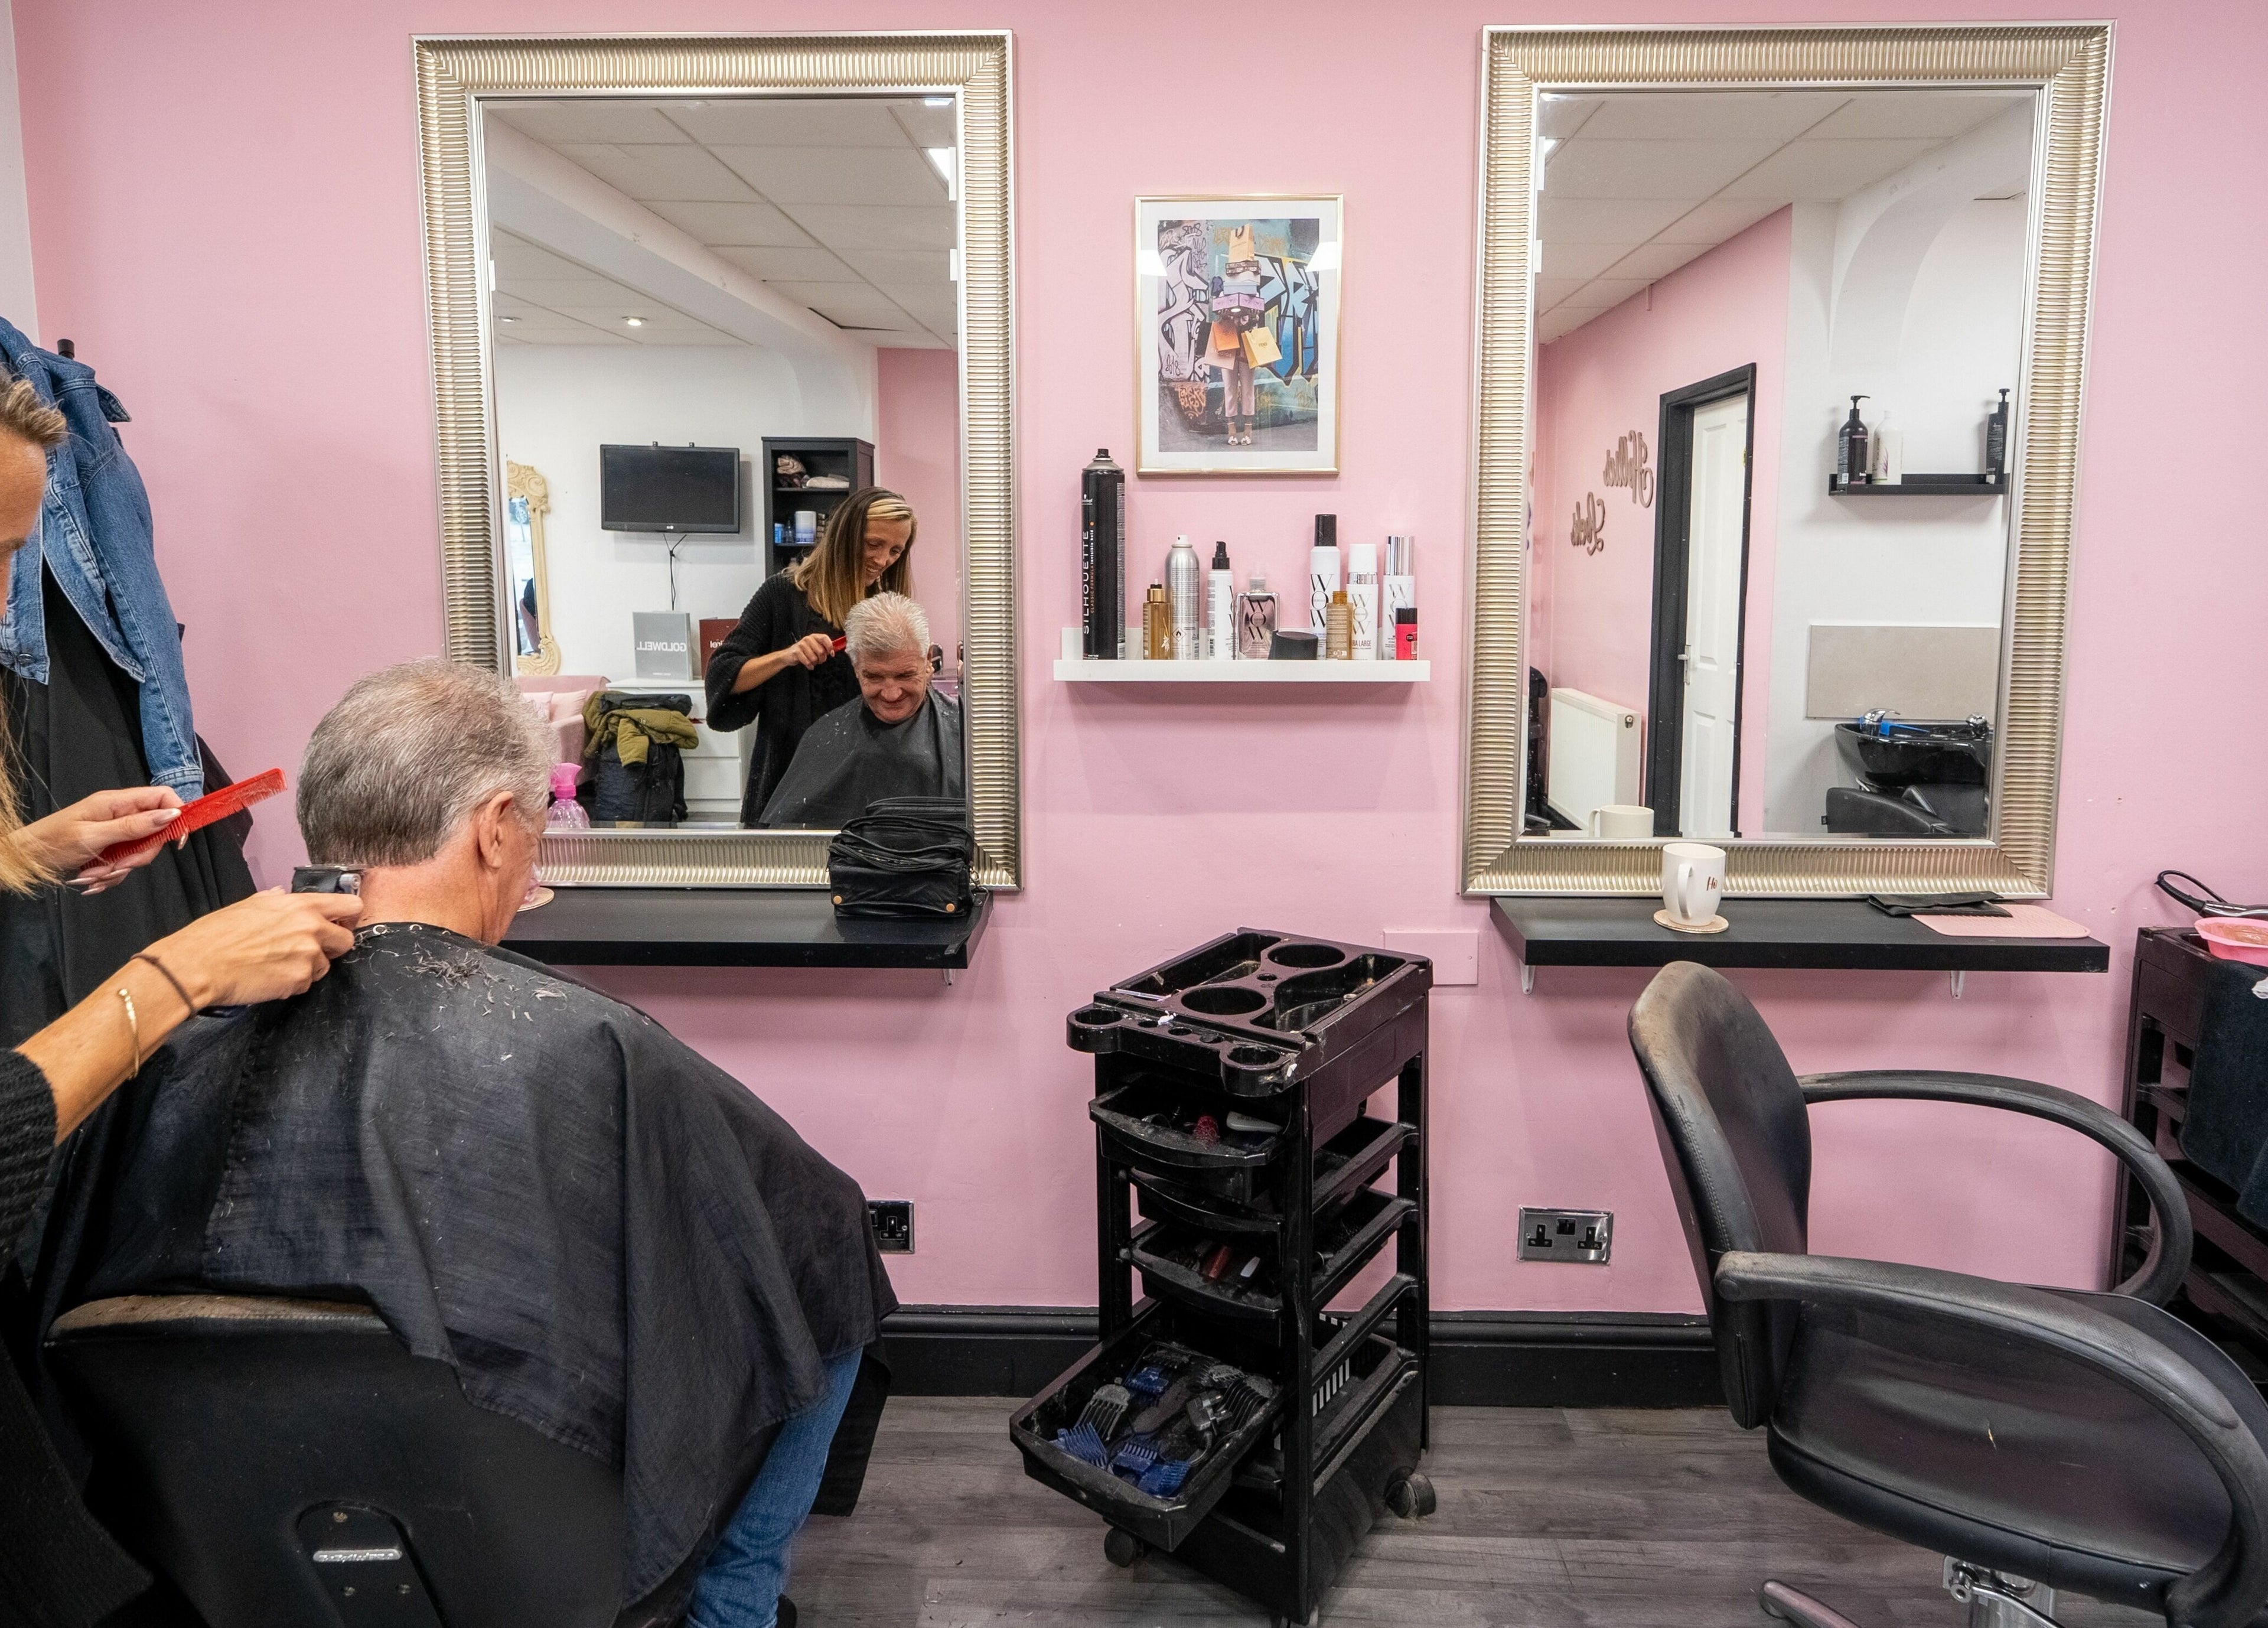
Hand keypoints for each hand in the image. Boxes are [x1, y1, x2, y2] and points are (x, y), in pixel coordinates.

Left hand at [19, 786, 183, 892]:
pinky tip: (90, 878)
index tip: (177, 841)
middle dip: (139, 855)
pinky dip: (110, 875)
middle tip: (119, 866)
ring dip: (120, 869)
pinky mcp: (109, 849)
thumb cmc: (53, 842)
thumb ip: (134, 826)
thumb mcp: (94, 835)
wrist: (26, 859)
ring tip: (93, 874)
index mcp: (116, 802)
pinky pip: (125, 864)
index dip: (177, 815)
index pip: (162, 797)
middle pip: (154, 832)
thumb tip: (171, 815)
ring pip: (140, 852)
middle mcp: (119, 814)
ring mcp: (115, 832)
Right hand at [146, 888, 363, 1009]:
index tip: (340, 923)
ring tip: (278, 964)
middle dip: (332, 946)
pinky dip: (293, 982)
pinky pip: (307, 983)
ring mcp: (308, 957)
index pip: (351, 906)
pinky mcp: (299, 982)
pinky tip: (270, 977)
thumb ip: (276, 901)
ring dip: (309, 967)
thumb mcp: (248, 904)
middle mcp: (312, 928)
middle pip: (347, 940)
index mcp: (301, 905)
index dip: (347, 917)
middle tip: (309, 949)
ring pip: (325, 965)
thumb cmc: (216, 933)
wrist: (198, 965)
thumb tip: (284, 896)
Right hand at [787, 632, 837, 669]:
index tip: (832, 654)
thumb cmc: (805, 652)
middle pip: (821, 651)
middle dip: (822, 659)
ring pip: (814, 658)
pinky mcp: (797, 652)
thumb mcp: (815, 647)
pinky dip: (810, 666)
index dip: (830, 646)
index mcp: (814, 636)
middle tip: (820, 660)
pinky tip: (809, 665)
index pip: (824, 638)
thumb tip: (834, 650)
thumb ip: (824, 648)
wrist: (789, 655)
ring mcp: (801, 645)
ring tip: (812, 662)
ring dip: (815, 663)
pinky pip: (808, 662)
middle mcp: (808, 639)